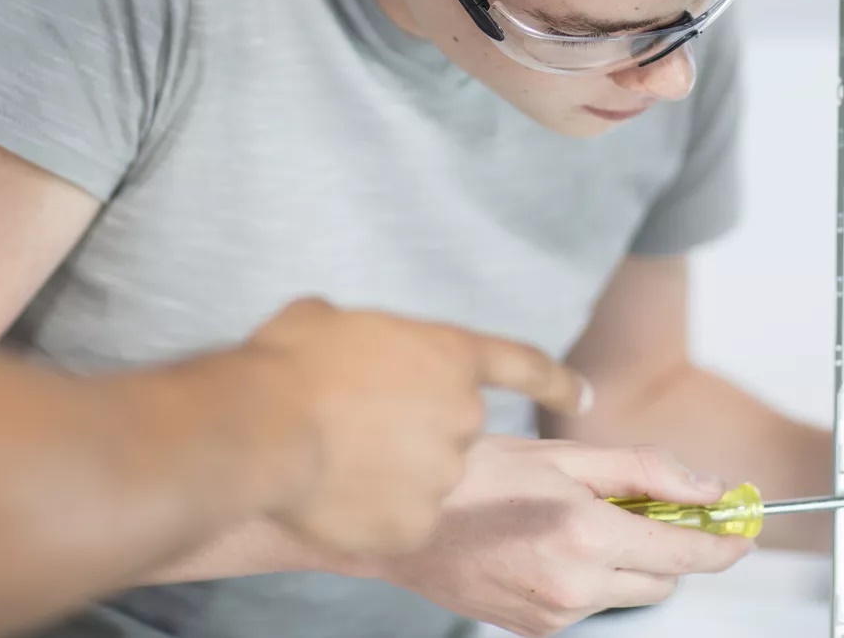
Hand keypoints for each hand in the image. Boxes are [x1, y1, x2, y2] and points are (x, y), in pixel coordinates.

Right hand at [243, 300, 587, 557]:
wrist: (262, 429)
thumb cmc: (290, 364)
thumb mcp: (330, 320)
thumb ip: (369, 336)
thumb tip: (350, 345)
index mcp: (452, 356)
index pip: (526, 366)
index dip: (557, 382)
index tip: (581, 396)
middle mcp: (463, 414)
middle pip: (456, 429)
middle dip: (417, 431)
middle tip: (359, 427)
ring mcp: (444, 474)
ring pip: (428, 478)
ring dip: (393, 473)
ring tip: (338, 460)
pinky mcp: (418, 524)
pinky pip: (403, 520)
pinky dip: (375, 514)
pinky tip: (339, 497)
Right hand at [371, 436, 752, 636]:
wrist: (404, 523)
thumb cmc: (474, 477)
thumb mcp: (566, 454)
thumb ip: (646, 471)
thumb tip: (706, 488)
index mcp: (585, 534)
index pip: (685, 554)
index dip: (723, 544)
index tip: (744, 532)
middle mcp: (574, 585)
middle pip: (664, 580)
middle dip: (665, 545)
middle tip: (642, 506)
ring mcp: (555, 615)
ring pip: (627, 593)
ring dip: (623, 560)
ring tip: (576, 518)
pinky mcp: (537, 631)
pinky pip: (589, 604)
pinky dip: (588, 576)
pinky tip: (552, 543)